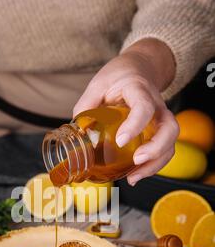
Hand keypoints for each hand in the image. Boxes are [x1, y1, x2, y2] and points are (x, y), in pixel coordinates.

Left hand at [73, 39, 178, 185]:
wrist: (139, 68)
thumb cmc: (118, 76)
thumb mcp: (98, 84)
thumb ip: (85, 105)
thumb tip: (75, 132)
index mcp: (139, 90)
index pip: (144, 107)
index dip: (135, 125)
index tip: (121, 141)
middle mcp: (157, 105)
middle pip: (170, 128)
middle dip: (156, 149)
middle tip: (137, 160)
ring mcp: (161, 118)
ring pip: (171, 142)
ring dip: (156, 163)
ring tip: (134, 177)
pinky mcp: (160, 130)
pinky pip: (164, 149)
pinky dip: (153, 165)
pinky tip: (136, 175)